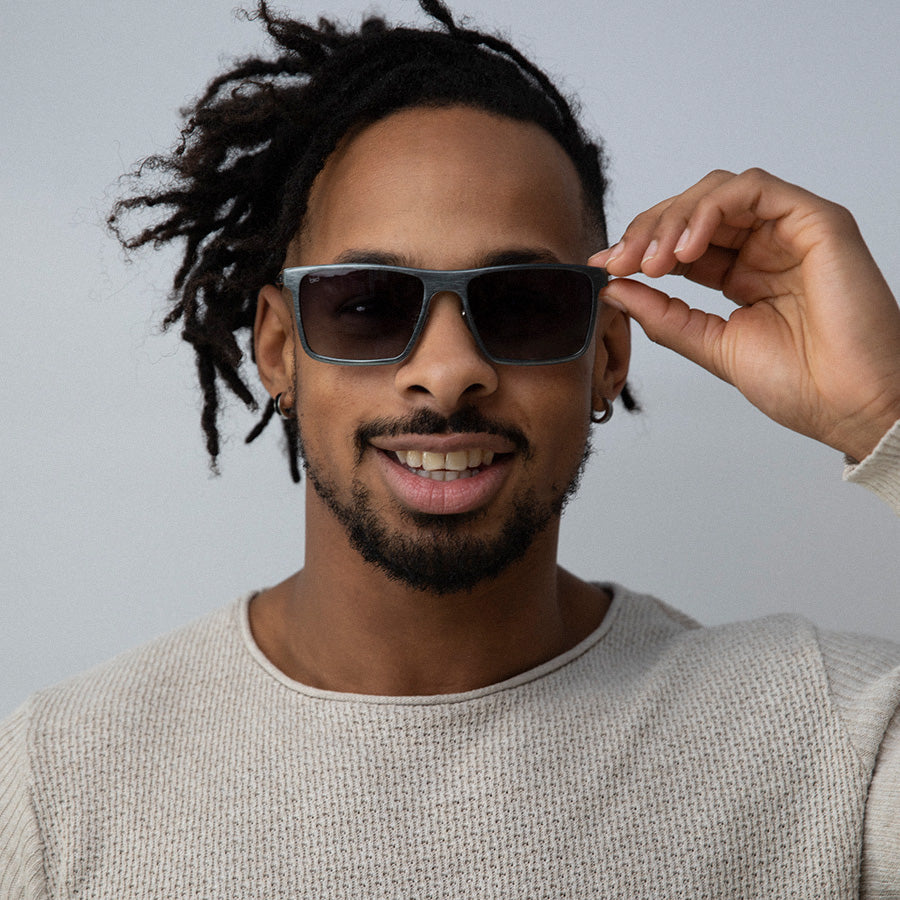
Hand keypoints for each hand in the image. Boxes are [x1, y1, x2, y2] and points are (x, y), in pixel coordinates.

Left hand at [590, 168, 899, 460]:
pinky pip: (754, 190)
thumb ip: (665, 316)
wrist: (850, 405)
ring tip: (654, 260)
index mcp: (742, 275)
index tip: (606, 267)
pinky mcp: (816, 221)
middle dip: (649, 231)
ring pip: (717, 193)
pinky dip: (711, 209)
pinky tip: (687, 247)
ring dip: (674, 219)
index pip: (682, 243)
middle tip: (621, 261)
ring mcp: (790, 232)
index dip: (641, 248)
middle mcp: (764, 248)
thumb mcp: (713, 345)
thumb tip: (616, 288)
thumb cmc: (800, 383)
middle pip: (693, 211)